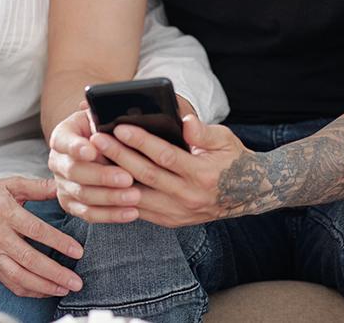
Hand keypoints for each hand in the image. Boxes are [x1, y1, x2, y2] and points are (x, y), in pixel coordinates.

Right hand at [0, 166, 83, 296]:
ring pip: (19, 277)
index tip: (76, 250)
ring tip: (64, 288)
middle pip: (29, 259)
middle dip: (55, 273)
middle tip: (75, 280)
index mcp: (5, 213)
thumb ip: (37, 187)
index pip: (35, 230)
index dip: (57, 242)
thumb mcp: (10, 184)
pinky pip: (10, 282)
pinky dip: (28, 290)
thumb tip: (61, 187)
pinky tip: (44, 291)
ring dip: (44, 286)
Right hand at [48, 109, 141, 222]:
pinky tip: (131, 212)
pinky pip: (90, 214)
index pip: (65, 141)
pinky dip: (111, 215)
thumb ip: (102, 114)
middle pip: (75, 172)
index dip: (77, 147)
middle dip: (102, 176)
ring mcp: (63, 185)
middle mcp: (57, 161)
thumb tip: (104, 106)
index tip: (93, 150)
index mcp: (62, 136)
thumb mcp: (102, 117)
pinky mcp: (72, 205)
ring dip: (111, 197)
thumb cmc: (105, 129)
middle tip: (126, 177)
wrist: (100, 150)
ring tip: (135, 195)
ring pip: (83, 195)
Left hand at [90, 115, 272, 226]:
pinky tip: (105, 181)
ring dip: (114, 178)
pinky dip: (121, 197)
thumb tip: (184, 121)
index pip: (164, 156)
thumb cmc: (232, 159)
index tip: (120, 127)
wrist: (248, 194)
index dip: (141, 141)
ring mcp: (178, 212)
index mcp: (201, 174)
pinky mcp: (171, 221)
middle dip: (118, 156)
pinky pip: (140, 210)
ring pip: (138, 196)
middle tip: (96, 139)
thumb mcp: (224, 139)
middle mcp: (188, 197)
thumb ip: (203, 132)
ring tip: (95, 159)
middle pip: (145, 175)